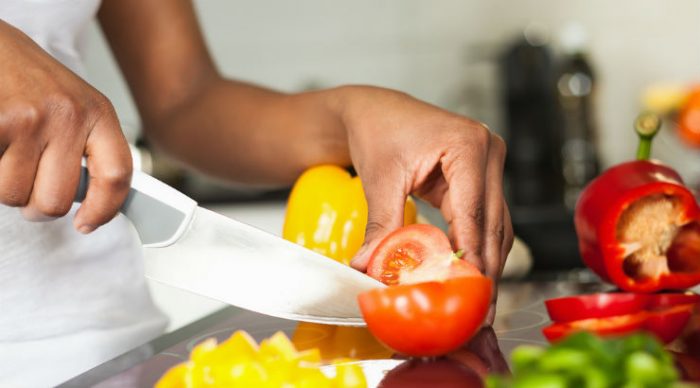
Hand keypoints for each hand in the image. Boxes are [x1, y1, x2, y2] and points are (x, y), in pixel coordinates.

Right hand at [0, 21, 130, 231]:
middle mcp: (69, 115)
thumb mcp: (75, 106)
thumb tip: (94, 202)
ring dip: (5, 185)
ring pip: (14, 195)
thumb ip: (87, 148)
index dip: (105, 209)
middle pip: (56, 201)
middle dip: (34, 203)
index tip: (86, 224)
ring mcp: (31, 119)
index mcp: (98, 113)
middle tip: (27, 182)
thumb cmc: (30, 80)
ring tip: (7, 153)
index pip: (117, 175)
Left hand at [343, 86, 512, 286]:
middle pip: (493, 225)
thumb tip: (370, 267)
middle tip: (479, 314)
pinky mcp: (479, 179)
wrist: (375, 111)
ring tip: (478, 305)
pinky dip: (477, 249)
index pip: (474, 214)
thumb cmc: (378, 130)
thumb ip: (381, 224)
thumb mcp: (380, 179)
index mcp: (468, 145)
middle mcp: (488, 153)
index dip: (473, 259)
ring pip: (496, 226)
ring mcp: (488, 165)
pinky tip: (469, 278)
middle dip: (485, 272)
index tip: (468, 295)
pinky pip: (484, 220)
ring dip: (486, 265)